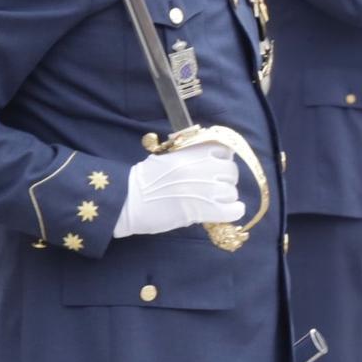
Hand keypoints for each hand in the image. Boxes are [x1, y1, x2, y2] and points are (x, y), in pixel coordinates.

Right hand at [111, 144, 244, 237]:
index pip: (225, 149)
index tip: (216, 167)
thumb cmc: (144, 181)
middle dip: (225, 180)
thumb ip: (190, 155)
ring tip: (213, 202)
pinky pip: (233, 210)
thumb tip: (212, 158)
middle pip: (231, 172)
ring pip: (232, 192)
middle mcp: (202, 167)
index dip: (223, 159)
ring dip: (225, 198)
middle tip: (213, 188)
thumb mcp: (167, 158)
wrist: (128, 201)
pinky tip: (225, 212)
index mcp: (192, 152)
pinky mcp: (203, 210)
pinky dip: (233, 211)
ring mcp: (205, 189)